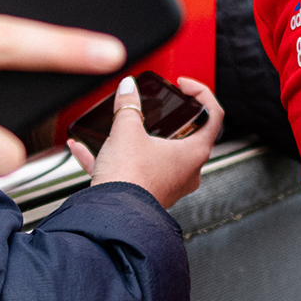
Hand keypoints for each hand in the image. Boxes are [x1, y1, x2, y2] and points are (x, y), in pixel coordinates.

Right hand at [68, 76, 223, 207]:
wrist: (112, 215)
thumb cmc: (131, 179)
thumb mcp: (127, 131)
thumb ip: (128, 105)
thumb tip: (128, 89)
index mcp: (194, 152)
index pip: (214, 115)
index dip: (202, 93)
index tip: (184, 86)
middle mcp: (187, 171)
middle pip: (187, 136)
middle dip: (169, 119)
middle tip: (157, 107)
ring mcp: (168, 184)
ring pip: (156, 155)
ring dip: (136, 140)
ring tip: (117, 126)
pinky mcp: (147, 194)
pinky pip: (131, 171)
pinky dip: (113, 159)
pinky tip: (86, 149)